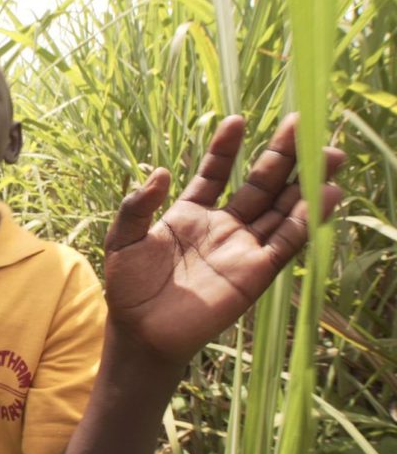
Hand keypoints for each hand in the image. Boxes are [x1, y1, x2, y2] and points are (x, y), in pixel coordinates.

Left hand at [103, 114, 344, 365]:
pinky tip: (324, 195)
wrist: (141, 333)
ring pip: (281, 209)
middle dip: (282, 155)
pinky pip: (286, 242)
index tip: (237, 120)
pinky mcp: (255, 273)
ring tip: (330, 152)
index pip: (215, 173)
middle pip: (260, 184)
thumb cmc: (128, 288)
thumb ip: (137, 206)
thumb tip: (160, 171)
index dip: (226, 148)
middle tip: (304, 123)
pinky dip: (307, 220)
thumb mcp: (122, 239)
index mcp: (189, 214)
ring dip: (306, 182)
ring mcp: (241, 248)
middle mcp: (222, 226)